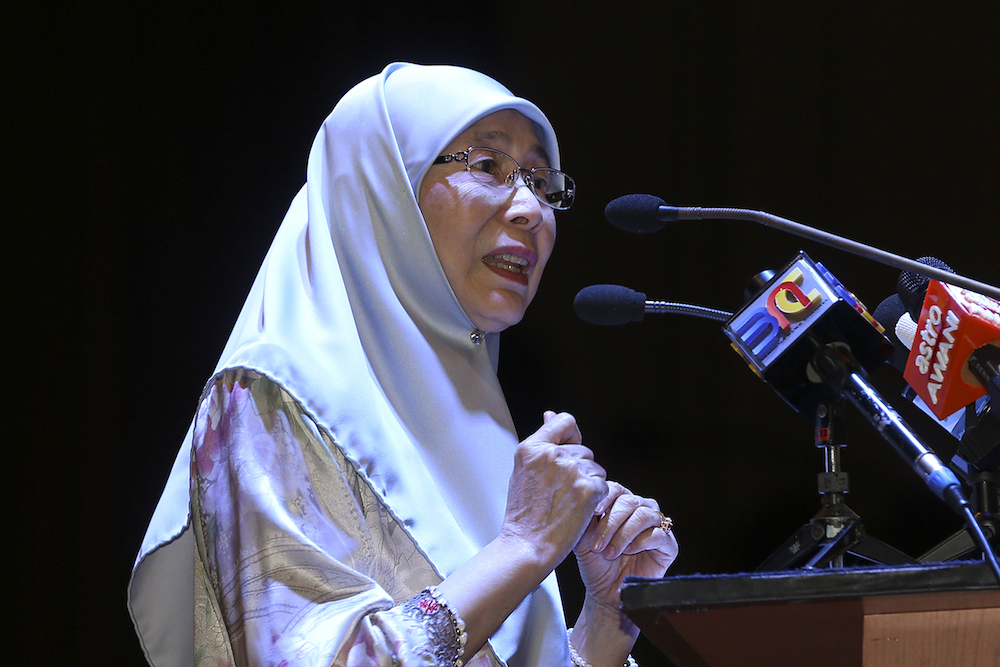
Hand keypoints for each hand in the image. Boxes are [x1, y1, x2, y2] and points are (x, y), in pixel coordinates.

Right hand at [499, 411, 607, 570]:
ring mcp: (571, 470)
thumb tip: (550, 414)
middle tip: (561, 492)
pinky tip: (579, 511)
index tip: (568, 450)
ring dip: (588, 484)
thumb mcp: (523, 471)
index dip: (571, 436)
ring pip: (595, 468)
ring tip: (567, 503)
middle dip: (579, 468)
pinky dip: (596, 499)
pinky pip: (604, 485)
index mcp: (532, 447)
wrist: (528, 545)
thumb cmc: (524, 514)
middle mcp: (552, 454)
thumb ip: (540, 443)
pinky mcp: (589, 488)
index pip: (565, 422)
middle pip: (583, 450)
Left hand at [574, 482, 677, 610]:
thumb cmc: (596, 566)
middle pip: (630, 501)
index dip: (606, 497)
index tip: (594, 512)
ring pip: (644, 515)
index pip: (616, 489)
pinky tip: (629, 551)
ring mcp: (656, 527)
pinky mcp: (669, 545)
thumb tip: (584, 502)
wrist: (607, 594)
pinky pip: (659, 534)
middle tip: (597, 546)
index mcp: (620, 505)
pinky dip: (641, 542)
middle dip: (611, 523)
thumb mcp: (584, 541)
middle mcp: (640, 511)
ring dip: (624, 534)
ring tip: (611, 552)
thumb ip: (585, 521)